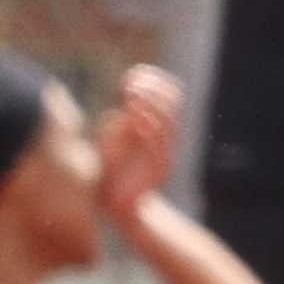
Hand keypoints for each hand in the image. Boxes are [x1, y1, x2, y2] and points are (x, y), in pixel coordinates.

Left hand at [93, 64, 180, 229]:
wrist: (121, 208)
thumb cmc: (111, 172)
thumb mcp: (111, 141)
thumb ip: (119, 123)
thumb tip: (124, 104)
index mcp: (157, 128)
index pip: (169, 94)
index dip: (153, 80)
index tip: (131, 75)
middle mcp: (165, 138)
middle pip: (173, 102)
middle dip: (151, 88)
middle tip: (129, 85)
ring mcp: (165, 152)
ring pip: (167, 120)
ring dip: (148, 104)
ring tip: (130, 95)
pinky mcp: (160, 167)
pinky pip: (159, 142)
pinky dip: (147, 125)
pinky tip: (132, 116)